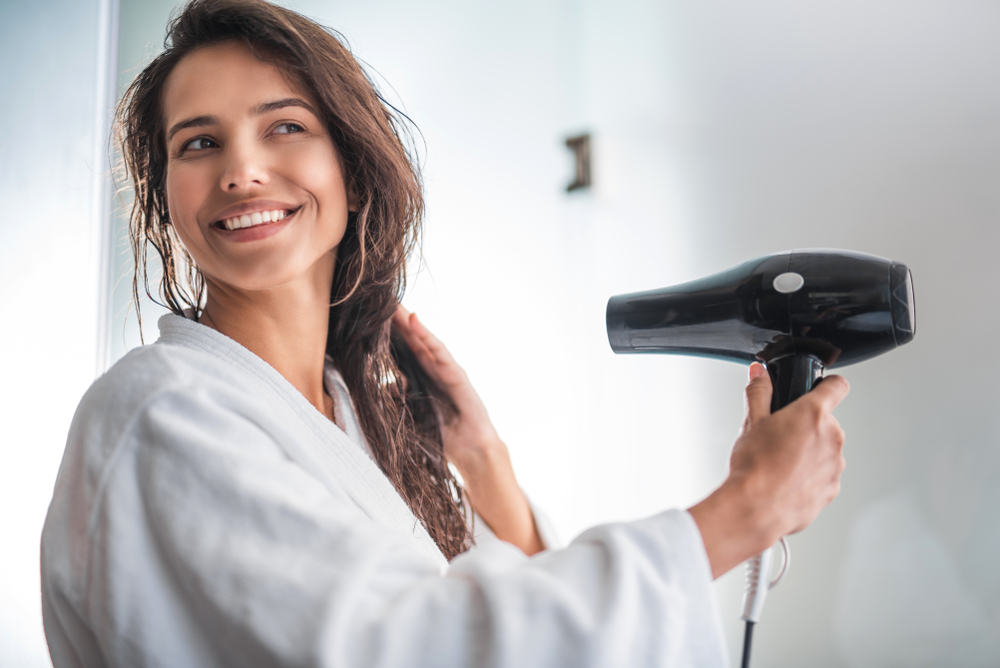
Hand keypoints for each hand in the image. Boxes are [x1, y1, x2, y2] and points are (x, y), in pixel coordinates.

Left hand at [391, 306, 501, 474]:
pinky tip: (414, 320)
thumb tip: (379, 383)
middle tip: (377, 297)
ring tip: (392, 301)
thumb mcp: (409, 415)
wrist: (470, 451)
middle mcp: (431, 369)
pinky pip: (439, 351)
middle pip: (409, 339)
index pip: (398, 350)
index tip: (365, 316)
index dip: (384, 334)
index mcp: (419, 378)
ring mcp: (445, 369)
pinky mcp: (457, 373)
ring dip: (407, 320)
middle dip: (394, 320)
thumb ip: (396, 397)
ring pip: (422, 339)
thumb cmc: (441, 435)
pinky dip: (426, 334)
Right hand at [689, 363, 848, 577]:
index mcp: (813, 414)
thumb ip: (759, 392)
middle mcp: (832, 438)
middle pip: (825, 422)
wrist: (755, 508)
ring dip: (809, 452)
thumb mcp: (751, 422)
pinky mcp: (832, 489)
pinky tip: (785, 480)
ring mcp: (835, 465)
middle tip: (779, 436)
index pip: (837, 386)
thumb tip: (759, 374)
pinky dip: (808, 476)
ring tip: (779, 462)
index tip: (819, 389)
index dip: (827, 385)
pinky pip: (823, 475)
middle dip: (806, 426)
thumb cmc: (754, 467)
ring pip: (824, 450)